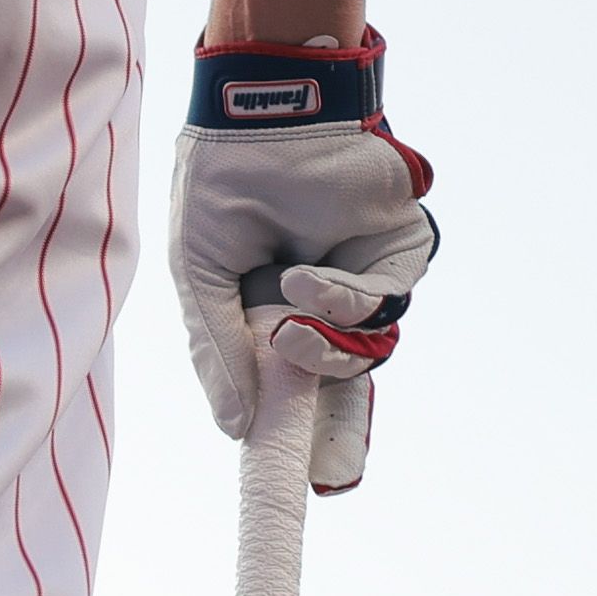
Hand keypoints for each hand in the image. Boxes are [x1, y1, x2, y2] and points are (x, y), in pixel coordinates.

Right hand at [167, 36, 435, 489]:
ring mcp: (365, 276)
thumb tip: (237, 429)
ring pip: (368, 350)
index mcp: (278, 310)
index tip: (309, 483)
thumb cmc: (222, 182)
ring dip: (324, 352)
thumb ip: (217, 350)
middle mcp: (327, 301)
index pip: (300, 385)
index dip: (307, 433)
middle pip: (349, 384)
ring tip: (281, 319)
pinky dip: (342, 303)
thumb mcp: (197, 275)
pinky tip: (302, 280)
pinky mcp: (398, 248)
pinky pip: (384, 301)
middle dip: (343, 432)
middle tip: (327, 473)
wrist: (256, 112)